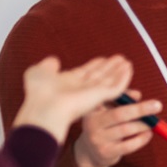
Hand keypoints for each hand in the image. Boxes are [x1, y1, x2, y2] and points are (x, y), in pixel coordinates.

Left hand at [13, 55, 133, 145]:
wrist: (44, 108)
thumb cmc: (38, 94)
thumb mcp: (39, 72)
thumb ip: (48, 65)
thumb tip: (53, 60)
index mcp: (67, 84)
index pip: (84, 73)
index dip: (94, 65)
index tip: (102, 59)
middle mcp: (80, 90)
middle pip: (98, 76)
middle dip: (109, 67)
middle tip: (119, 59)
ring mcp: (91, 94)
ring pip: (108, 80)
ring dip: (118, 70)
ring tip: (126, 62)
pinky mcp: (99, 97)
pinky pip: (115, 87)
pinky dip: (123, 78)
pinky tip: (128, 69)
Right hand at [74, 93, 162, 166]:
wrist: (91, 152)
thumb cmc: (105, 126)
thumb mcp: (109, 110)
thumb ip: (123, 100)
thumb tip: (137, 95)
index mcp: (92, 108)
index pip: (110, 99)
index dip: (125, 96)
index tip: (140, 96)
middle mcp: (92, 123)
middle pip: (119, 114)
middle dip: (140, 109)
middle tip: (157, 106)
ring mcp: (98, 139)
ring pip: (126, 129)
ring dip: (143, 125)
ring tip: (152, 124)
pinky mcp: (106, 152)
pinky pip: (128, 145)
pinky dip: (142, 139)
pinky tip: (148, 134)